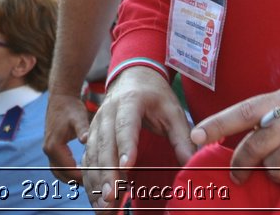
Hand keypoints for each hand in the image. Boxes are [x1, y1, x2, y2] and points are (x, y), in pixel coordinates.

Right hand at [43, 91, 91, 184]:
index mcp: (54, 146)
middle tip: (94, 184)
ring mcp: (48, 149)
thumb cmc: (71, 107)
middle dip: (76, 181)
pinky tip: (82, 171)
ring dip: (72, 178)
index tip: (97, 179)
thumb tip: (86, 140)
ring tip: (89, 181)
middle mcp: (48, 150)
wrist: (61, 97)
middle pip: (61, 174)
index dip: (82, 177)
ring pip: (58, 172)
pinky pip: (59, 165)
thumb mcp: (78, 117)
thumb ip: (82, 130)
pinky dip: (69, 171)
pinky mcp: (52, 147)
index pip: (67, 169)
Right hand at [82, 67, 193, 206]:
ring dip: (96, 181)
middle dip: (107, 172)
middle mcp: (108, 113)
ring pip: (92, 155)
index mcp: (130, 103)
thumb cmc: (155, 96)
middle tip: (112, 196)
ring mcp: (96, 124)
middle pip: (105, 144)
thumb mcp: (173, 111)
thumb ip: (182, 137)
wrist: (133, 77)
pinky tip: (96, 200)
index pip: (126, 126)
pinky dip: (90, 180)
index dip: (126, 147)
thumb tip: (192, 165)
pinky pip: (87, 160)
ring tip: (104, 205)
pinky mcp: (91, 136)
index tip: (128, 167)